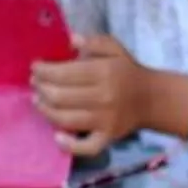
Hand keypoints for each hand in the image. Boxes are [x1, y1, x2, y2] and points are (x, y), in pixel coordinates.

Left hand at [31, 34, 155, 156]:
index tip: (35, 67)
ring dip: (45, 111)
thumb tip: (71, 40)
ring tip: (38, 101)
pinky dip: (69, 145)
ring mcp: (105, 120)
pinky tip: (57, 137)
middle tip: (35, 83)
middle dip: (41, 89)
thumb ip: (94, 42)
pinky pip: (86, 147)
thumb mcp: (114, 49)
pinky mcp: (107, 137)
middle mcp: (103, 97)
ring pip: (65, 120)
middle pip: (59, 96)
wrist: (152, 99)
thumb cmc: (127, 72)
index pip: (64, 73)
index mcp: (104, 72)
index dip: (44, 71)